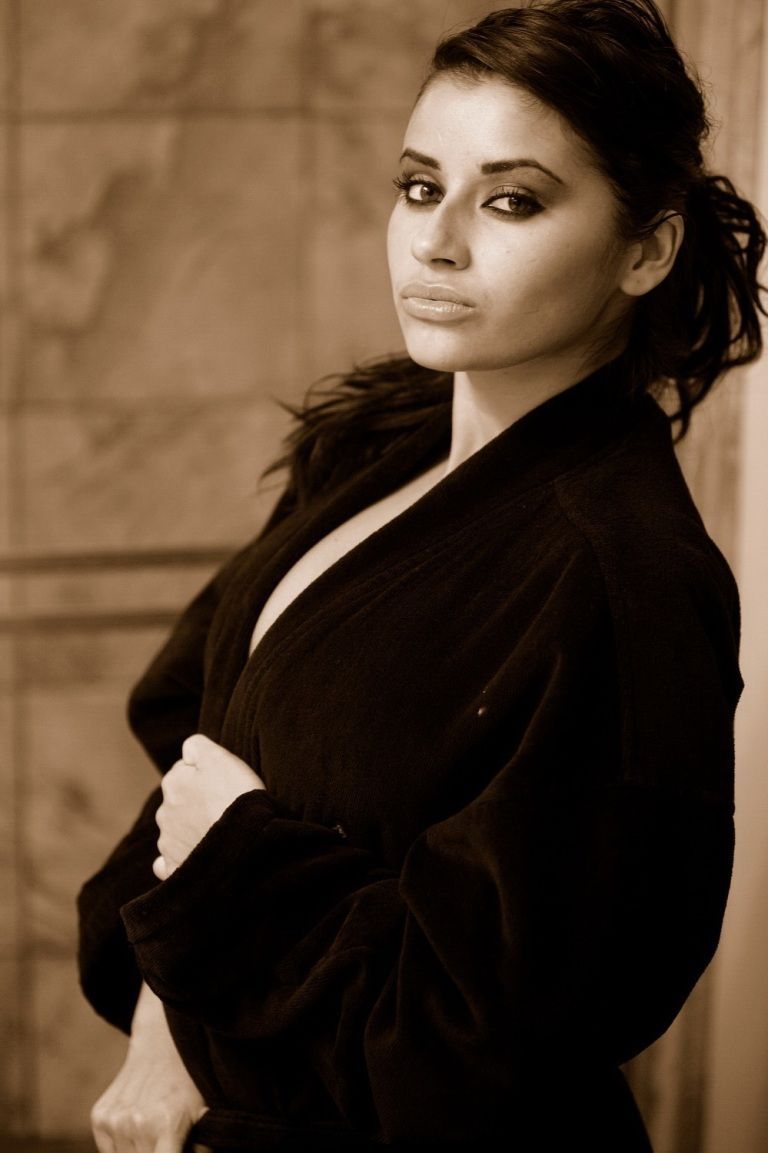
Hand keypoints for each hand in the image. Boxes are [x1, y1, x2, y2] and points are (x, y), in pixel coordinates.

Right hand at [90, 982, 207, 1152]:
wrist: (162, 1043)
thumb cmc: (188, 1082)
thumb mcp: (204, 1113)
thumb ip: (198, 1147)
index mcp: (167, 1125)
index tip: (172, 1149)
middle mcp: (136, 1124)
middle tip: (166, 1140)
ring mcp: (114, 1120)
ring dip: (138, 1152)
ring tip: (153, 1133)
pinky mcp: (99, 1116)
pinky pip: (108, 1150)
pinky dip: (121, 1147)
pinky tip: (136, 1128)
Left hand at [153, 734, 265, 880]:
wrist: (243, 844)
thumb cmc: (236, 797)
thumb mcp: (220, 758)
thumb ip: (197, 746)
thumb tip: (186, 750)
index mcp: (173, 782)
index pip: (184, 771)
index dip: (205, 775)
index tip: (223, 782)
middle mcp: (164, 812)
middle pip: (179, 801)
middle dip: (195, 803)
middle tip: (223, 807)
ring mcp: (168, 842)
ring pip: (176, 830)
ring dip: (190, 830)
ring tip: (218, 833)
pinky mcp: (175, 868)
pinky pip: (169, 862)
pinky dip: (178, 859)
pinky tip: (193, 856)